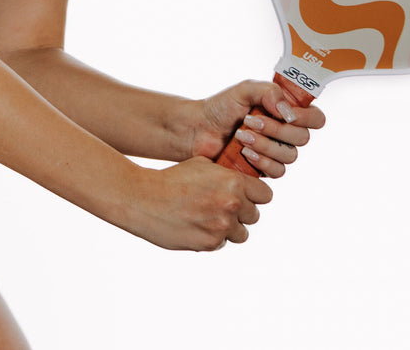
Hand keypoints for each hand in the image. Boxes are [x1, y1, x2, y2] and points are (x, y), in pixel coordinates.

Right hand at [125, 157, 273, 250]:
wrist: (144, 199)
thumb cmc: (172, 179)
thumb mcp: (202, 165)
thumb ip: (226, 175)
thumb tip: (245, 183)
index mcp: (233, 183)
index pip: (265, 195)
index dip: (255, 195)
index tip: (245, 195)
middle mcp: (231, 205)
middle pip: (254, 215)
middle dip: (241, 212)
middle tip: (221, 206)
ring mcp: (221, 227)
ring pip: (241, 233)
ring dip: (229, 228)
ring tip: (209, 218)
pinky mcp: (209, 243)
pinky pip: (221, 243)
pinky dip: (212, 237)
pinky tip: (195, 225)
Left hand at [184, 80, 325, 178]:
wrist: (198, 130)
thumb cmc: (221, 107)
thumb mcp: (245, 90)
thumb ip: (270, 92)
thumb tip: (289, 113)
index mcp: (286, 111)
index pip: (316, 118)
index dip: (306, 117)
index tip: (285, 113)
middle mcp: (285, 132)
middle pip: (303, 138)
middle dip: (276, 130)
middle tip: (250, 121)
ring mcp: (276, 152)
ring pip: (290, 157)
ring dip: (265, 145)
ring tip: (241, 136)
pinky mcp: (264, 168)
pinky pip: (277, 171)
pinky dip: (261, 161)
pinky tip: (244, 153)